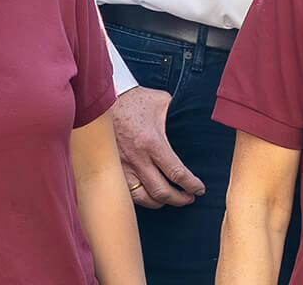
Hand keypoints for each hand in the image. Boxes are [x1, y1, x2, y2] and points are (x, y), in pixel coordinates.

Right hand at [112, 87, 203, 207]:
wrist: (103, 101)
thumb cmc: (135, 100)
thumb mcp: (162, 102)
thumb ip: (179, 115)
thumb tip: (195, 120)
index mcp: (152, 143)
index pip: (176, 173)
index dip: (191, 185)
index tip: (199, 189)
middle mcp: (137, 158)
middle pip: (161, 191)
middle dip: (179, 199)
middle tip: (189, 198)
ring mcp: (122, 166)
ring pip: (143, 197)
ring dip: (160, 202)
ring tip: (170, 199)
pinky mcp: (112, 169)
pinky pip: (127, 193)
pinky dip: (141, 198)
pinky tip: (150, 196)